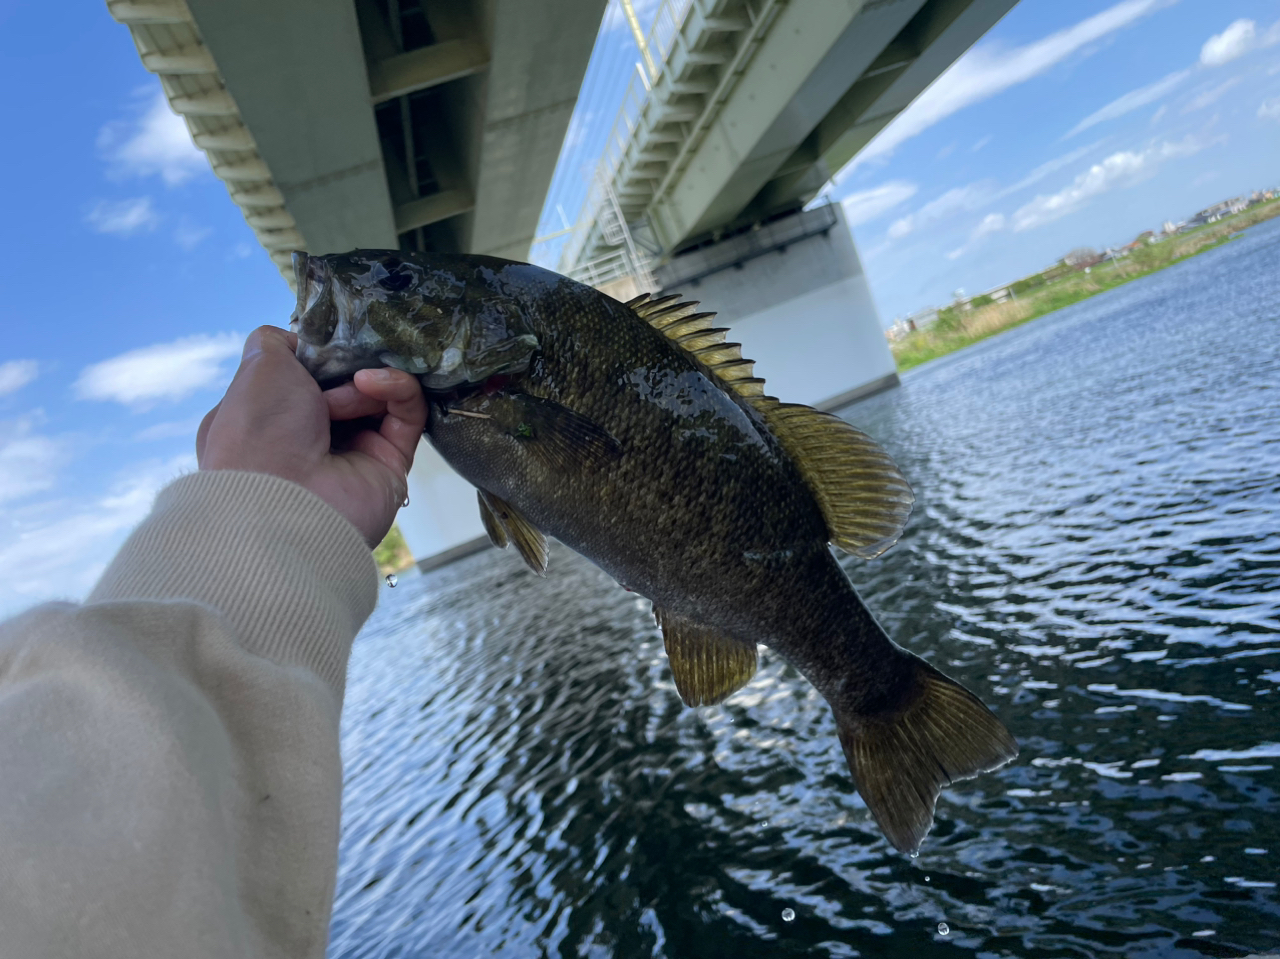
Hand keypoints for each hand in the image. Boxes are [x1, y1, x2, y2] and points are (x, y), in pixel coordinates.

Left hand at [196, 326, 426, 546]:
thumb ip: (275, 343)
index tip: (325, 340)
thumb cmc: (259, 432)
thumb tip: (302, 340)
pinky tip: (373, 384)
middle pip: (344, 383)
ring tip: (353, 385)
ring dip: (366, 379)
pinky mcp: (390, 464)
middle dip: (346, 365)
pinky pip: (406, 414)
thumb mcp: (256, 369)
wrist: (285, 505)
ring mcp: (351, 453)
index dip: (316, 355)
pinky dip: (396, 390)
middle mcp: (308, 439)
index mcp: (267, 420)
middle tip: (342, 361)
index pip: (301, 377)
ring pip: (377, 396)